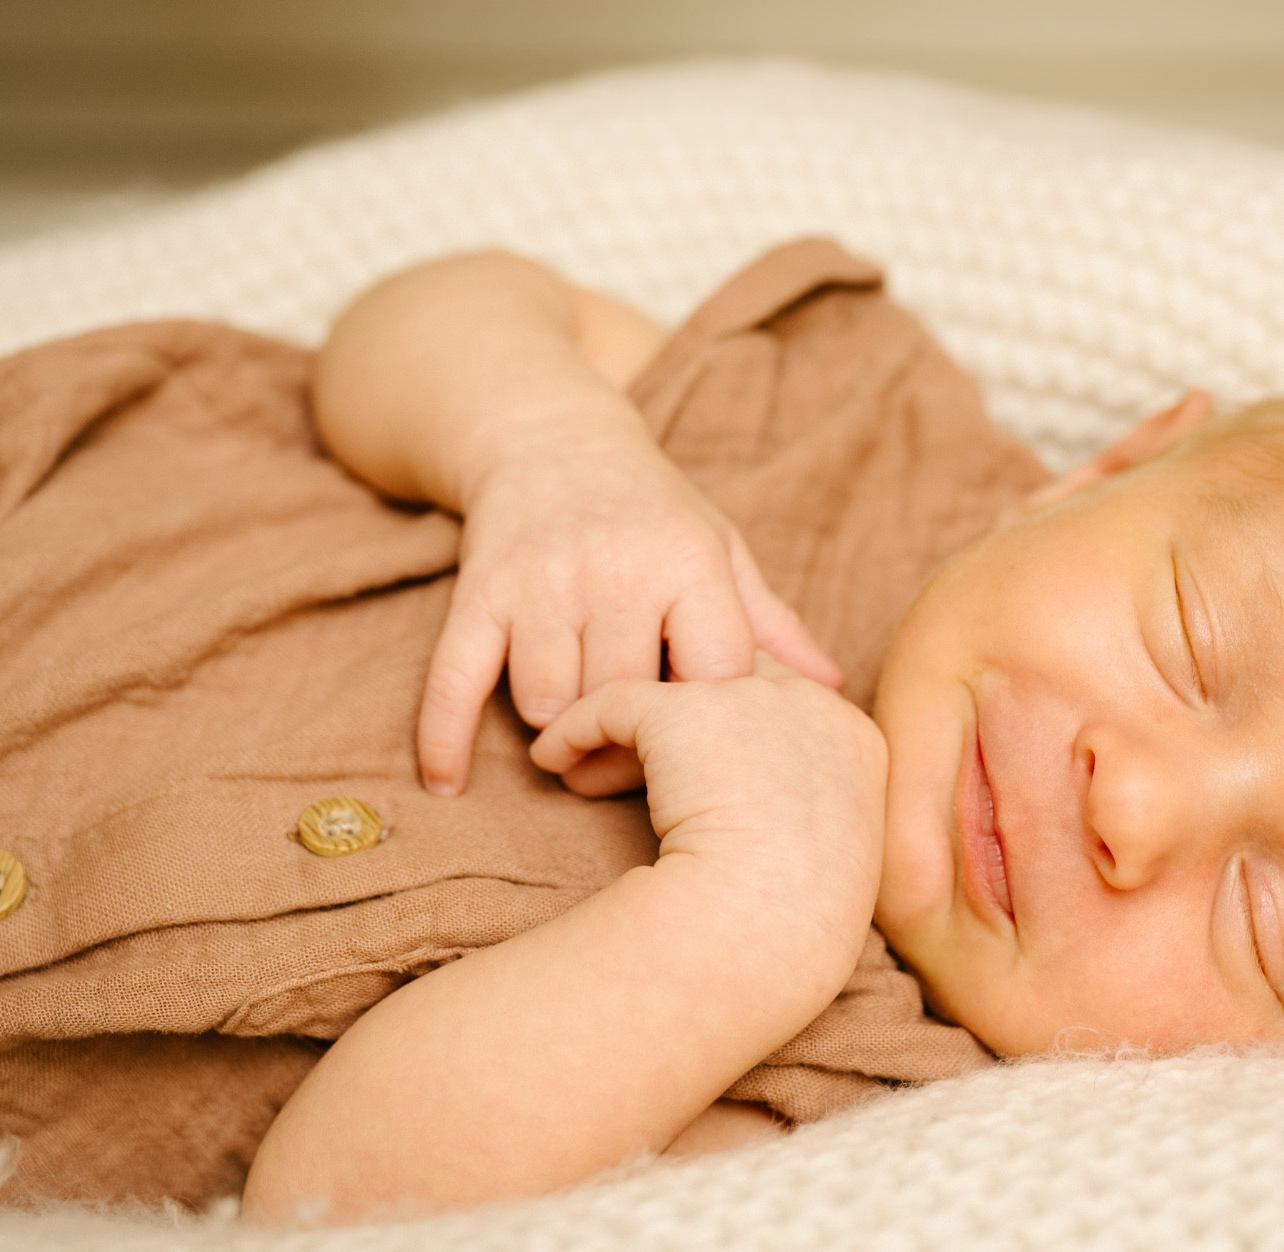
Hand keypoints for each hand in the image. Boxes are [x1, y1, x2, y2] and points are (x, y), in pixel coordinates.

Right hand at [418, 420, 842, 793]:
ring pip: (547, 702)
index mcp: (689, 563)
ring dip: (555, 732)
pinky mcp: (480, 591)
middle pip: (624, 697)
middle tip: (625, 763)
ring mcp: (542, 581)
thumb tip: (838, 692)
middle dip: (624, 744)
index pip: (714, 673)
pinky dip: (445, 736)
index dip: (712, 725)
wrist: (548, 435)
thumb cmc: (654, 512)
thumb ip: (771, 626)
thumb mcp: (720, 552)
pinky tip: (449, 783)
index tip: (706, 749)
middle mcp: (615, 569)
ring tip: (569, 736)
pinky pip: (456, 678)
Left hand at [532, 655, 886, 940]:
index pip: (789, 703)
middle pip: (731, 674)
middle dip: (682, 714)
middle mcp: (812, 704)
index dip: (736, 733)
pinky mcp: (683, 710)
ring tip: (586, 769)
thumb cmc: (789, 926)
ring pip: (671, 685)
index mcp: (855, 742)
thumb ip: (794, 816)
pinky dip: (576, 730)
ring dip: (626, 728)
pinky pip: (613, 704)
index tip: (694, 779)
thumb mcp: (814, 862)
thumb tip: (741, 810)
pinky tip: (552, 761)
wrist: (766, 928)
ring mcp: (750, 698)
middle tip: (634, 760)